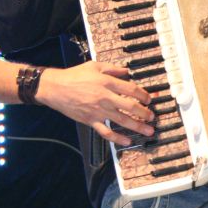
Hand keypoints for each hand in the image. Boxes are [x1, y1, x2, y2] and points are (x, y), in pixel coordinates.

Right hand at [37, 61, 154, 144]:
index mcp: (107, 82)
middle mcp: (105, 97)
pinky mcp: (91, 120)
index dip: (144, 95)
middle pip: (131, 107)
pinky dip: (118, 139)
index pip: (132, 90)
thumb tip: (126, 71)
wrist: (55, 88)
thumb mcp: (95, 66)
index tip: (149, 100)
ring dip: (138, 127)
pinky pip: (106, 132)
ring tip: (148, 131)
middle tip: (152, 117)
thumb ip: (113, 68)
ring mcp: (99, 111)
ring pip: (122, 121)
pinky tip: (127, 141)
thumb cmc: (73, 76)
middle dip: (145, 113)